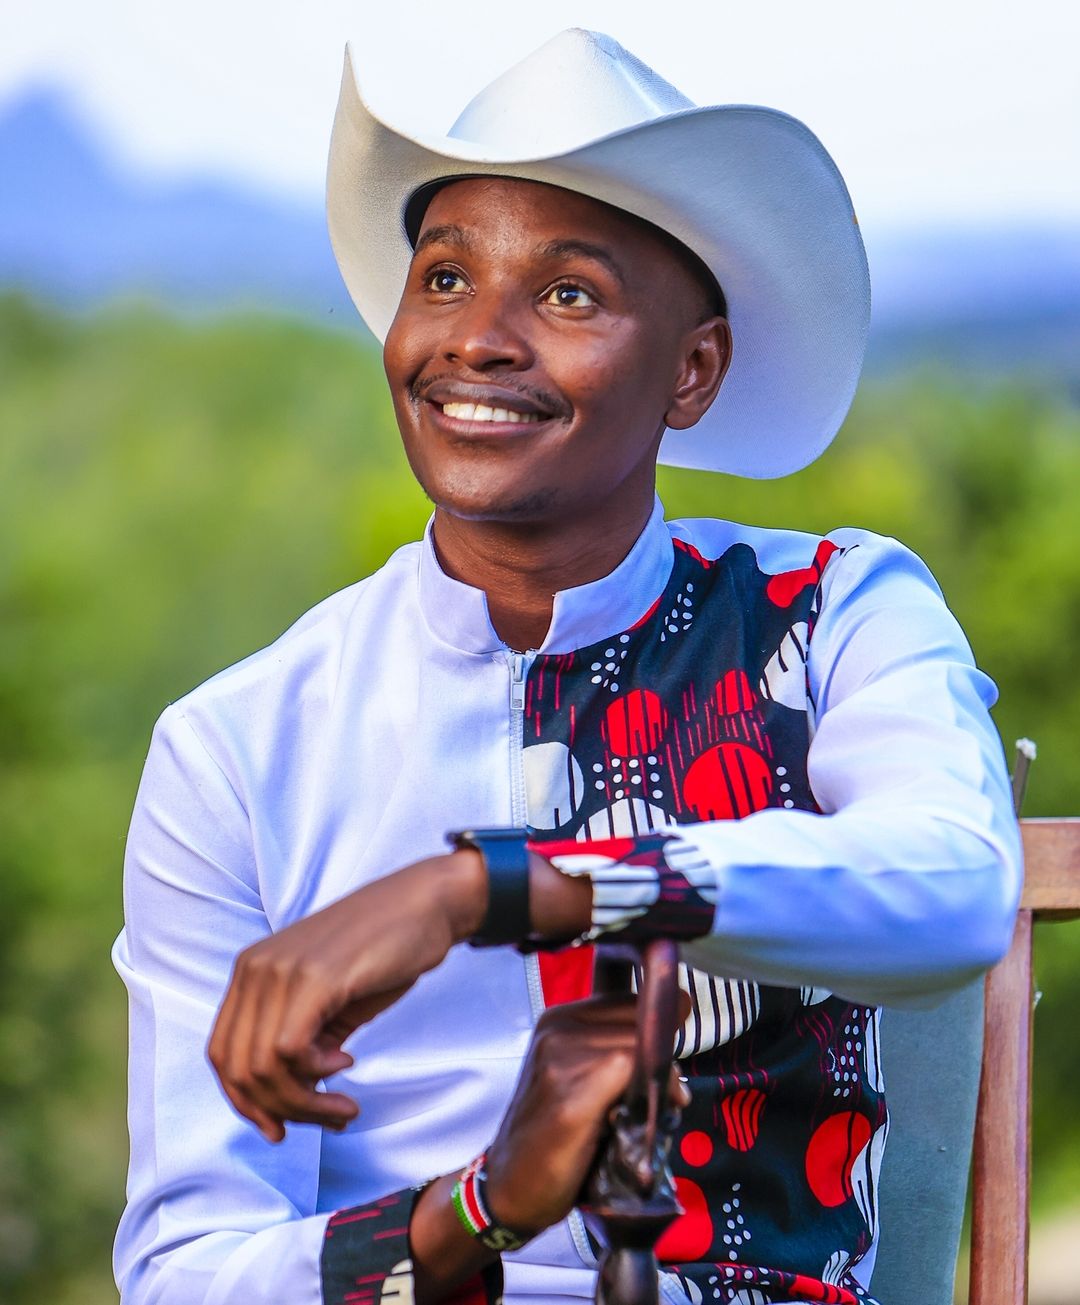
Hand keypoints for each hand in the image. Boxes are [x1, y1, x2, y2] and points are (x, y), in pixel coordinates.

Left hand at [207, 850, 486, 1141]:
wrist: (426, 903)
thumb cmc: (384, 950)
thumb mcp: (328, 999)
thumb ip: (301, 1041)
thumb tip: (291, 1099)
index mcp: (251, 971)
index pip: (222, 1053)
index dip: (246, 1102)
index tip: (281, 1127)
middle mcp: (255, 968)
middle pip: (236, 1069)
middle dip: (278, 1110)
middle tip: (325, 1119)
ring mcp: (281, 970)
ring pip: (262, 1068)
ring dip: (304, 1102)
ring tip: (342, 1106)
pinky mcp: (314, 978)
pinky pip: (289, 1051)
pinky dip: (316, 1076)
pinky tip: (347, 1063)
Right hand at [481, 992, 690, 1237]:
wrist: (510, 1187)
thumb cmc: (554, 1134)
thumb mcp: (580, 1075)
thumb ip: (615, 1046)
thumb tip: (678, 1019)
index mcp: (559, 1019)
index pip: (629, 1000)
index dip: (657, 1030)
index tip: (666, 1061)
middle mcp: (555, 1030)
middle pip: (636, 1020)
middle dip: (662, 1054)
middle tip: (669, 1093)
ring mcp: (557, 1060)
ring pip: (636, 1044)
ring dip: (660, 1076)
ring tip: (658, 1106)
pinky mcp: (568, 1097)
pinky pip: (627, 1069)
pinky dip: (649, 1091)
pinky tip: (647, 1116)